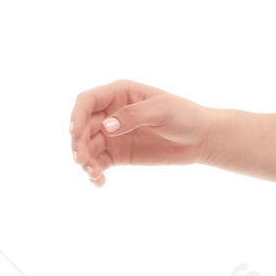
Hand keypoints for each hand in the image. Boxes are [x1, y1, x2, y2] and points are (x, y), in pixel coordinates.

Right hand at [69, 80, 212, 186]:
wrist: (201, 139)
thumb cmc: (185, 116)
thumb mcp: (162, 110)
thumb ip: (134, 115)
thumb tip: (106, 126)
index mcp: (119, 93)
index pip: (87, 101)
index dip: (77, 115)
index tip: (74, 132)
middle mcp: (111, 112)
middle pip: (83, 126)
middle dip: (79, 143)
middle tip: (82, 161)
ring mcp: (113, 134)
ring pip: (88, 146)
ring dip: (85, 160)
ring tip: (94, 174)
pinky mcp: (119, 154)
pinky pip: (99, 162)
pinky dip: (95, 172)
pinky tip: (100, 182)